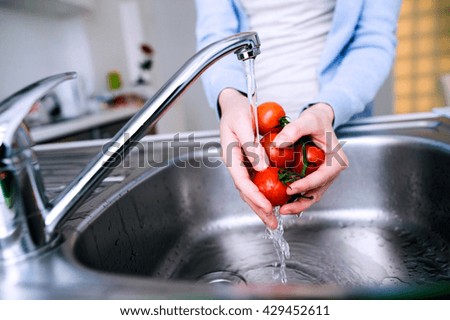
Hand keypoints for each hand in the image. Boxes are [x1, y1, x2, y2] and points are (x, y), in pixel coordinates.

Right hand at [218, 88, 277, 228]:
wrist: (233, 105)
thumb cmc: (237, 111)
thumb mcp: (243, 124)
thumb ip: (251, 146)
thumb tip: (261, 168)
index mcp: (230, 156)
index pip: (241, 182)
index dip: (254, 197)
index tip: (267, 207)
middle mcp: (235, 164)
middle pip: (245, 192)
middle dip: (258, 209)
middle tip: (272, 223)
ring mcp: (241, 165)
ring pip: (250, 190)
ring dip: (261, 205)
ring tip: (273, 219)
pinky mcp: (248, 163)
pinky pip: (255, 181)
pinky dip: (264, 192)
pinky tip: (274, 200)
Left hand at [273, 103, 348, 214]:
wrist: (318, 118)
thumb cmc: (317, 119)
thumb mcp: (307, 120)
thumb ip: (293, 130)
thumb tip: (277, 144)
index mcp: (336, 161)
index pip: (321, 178)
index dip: (305, 185)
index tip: (290, 189)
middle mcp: (332, 171)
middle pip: (317, 191)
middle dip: (300, 202)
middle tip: (284, 209)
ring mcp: (324, 176)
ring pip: (311, 194)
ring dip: (297, 203)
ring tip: (282, 210)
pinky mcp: (315, 176)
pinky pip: (306, 189)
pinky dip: (295, 195)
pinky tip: (282, 200)